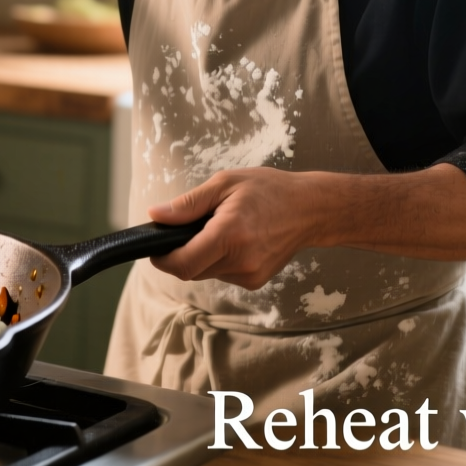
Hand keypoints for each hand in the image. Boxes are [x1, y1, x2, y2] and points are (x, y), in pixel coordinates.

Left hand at [147, 168, 330, 289]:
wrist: (310, 209)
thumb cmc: (268, 190)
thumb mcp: (224, 184)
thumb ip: (188, 204)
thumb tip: (155, 216)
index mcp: (230, 234)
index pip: (184, 264)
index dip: (163, 259)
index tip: (155, 248)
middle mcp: (241, 261)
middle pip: (191, 271)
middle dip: (182, 254)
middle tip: (190, 229)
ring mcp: (250, 275)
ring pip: (206, 273)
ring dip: (202, 256)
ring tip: (219, 230)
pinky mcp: (256, 281)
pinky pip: (223, 274)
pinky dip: (219, 260)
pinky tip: (235, 241)